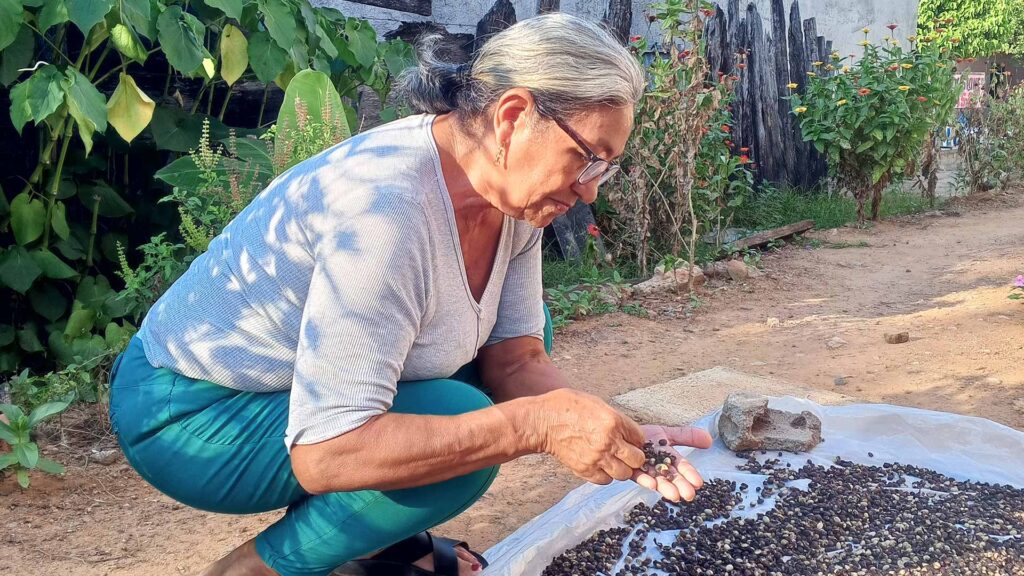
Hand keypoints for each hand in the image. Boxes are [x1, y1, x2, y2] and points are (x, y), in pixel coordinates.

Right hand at [532, 389, 646, 484]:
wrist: (542, 422)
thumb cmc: (567, 407)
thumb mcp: (597, 404)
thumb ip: (616, 419)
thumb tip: (629, 433)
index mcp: (614, 422)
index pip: (640, 438)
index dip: (636, 440)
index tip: (630, 440)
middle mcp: (608, 442)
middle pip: (637, 460)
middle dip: (634, 457)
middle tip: (625, 453)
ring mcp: (597, 458)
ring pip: (624, 474)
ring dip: (621, 468)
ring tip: (612, 460)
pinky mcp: (585, 470)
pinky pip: (606, 480)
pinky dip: (606, 475)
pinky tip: (600, 465)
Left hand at [632, 424, 712, 502]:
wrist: (621, 433)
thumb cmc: (645, 436)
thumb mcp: (668, 433)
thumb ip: (688, 436)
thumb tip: (710, 439)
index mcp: (668, 458)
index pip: (681, 466)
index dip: (690, 474)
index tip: (698, 483)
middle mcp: (658, 466)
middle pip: (670, 476)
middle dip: (680, 485)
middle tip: (688, 495)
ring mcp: (644, 470)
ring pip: (656, 479)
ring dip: (665, 487)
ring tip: (674, 495)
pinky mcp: (630, 470)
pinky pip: (637, 475)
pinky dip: (645, 479)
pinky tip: (652, 483)